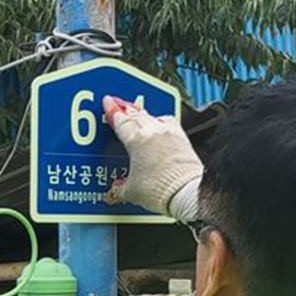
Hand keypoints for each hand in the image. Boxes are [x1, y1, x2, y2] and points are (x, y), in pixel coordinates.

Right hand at [103, 95, 202, 220]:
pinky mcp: (183, 140)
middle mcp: (154, 132)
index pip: (121, 120)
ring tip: (138, 114)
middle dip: (126, 109)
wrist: (187, 193)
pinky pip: (169, 123)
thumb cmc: (162, 190)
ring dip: (144, 114)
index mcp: (137, 141)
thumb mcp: (131, 192)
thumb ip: (119, 189)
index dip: (112, 111)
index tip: (108, 102)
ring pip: (153, 116)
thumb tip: (115, 191)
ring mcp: (170, 134)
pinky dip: (161, 122)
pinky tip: (160, 126)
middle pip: (136, 115)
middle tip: (119, 104)